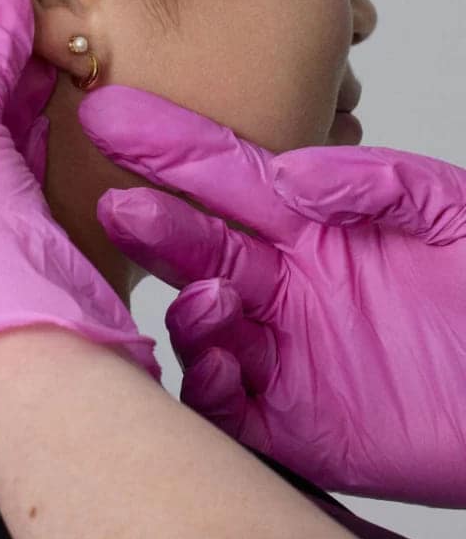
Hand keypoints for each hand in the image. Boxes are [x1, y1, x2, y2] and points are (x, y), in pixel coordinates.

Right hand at [76, 84, 465, 506]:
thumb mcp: (453, 210)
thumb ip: (377, 181)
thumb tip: (289, 175)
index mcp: (311, 224)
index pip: (224, 174)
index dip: (164, 143)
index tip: (108, 115)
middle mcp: (284, 282)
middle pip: (198, 245)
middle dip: (152, 222)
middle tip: (118, 205)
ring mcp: (284, 351)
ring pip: (201, 324)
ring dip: (186, 306)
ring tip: (209, 292)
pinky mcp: (295, 423)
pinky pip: (228, 407)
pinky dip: (209, 385)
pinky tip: (223, 361)